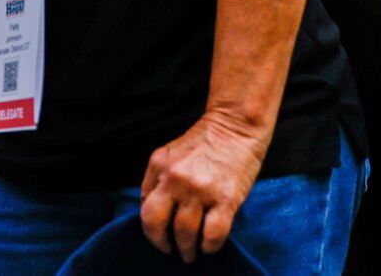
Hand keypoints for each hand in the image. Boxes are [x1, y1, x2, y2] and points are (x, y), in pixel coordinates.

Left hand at [139, 112, 265, 261]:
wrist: (235, 126)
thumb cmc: (203, 143)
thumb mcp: (169, 154)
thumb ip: (157, 180)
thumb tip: (151, 211)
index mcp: (159, 166)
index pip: (145, 207)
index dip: (151, 228)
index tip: (159, 236)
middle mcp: (175, 179)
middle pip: (157, 223)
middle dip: (161, 243)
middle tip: (170, 250)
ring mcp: (200, 190)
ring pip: (185, 232)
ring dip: (187, 249)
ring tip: (191, 254)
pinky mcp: (225, 199)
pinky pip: (213, 234)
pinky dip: (209, 246)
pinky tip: (209, 246)